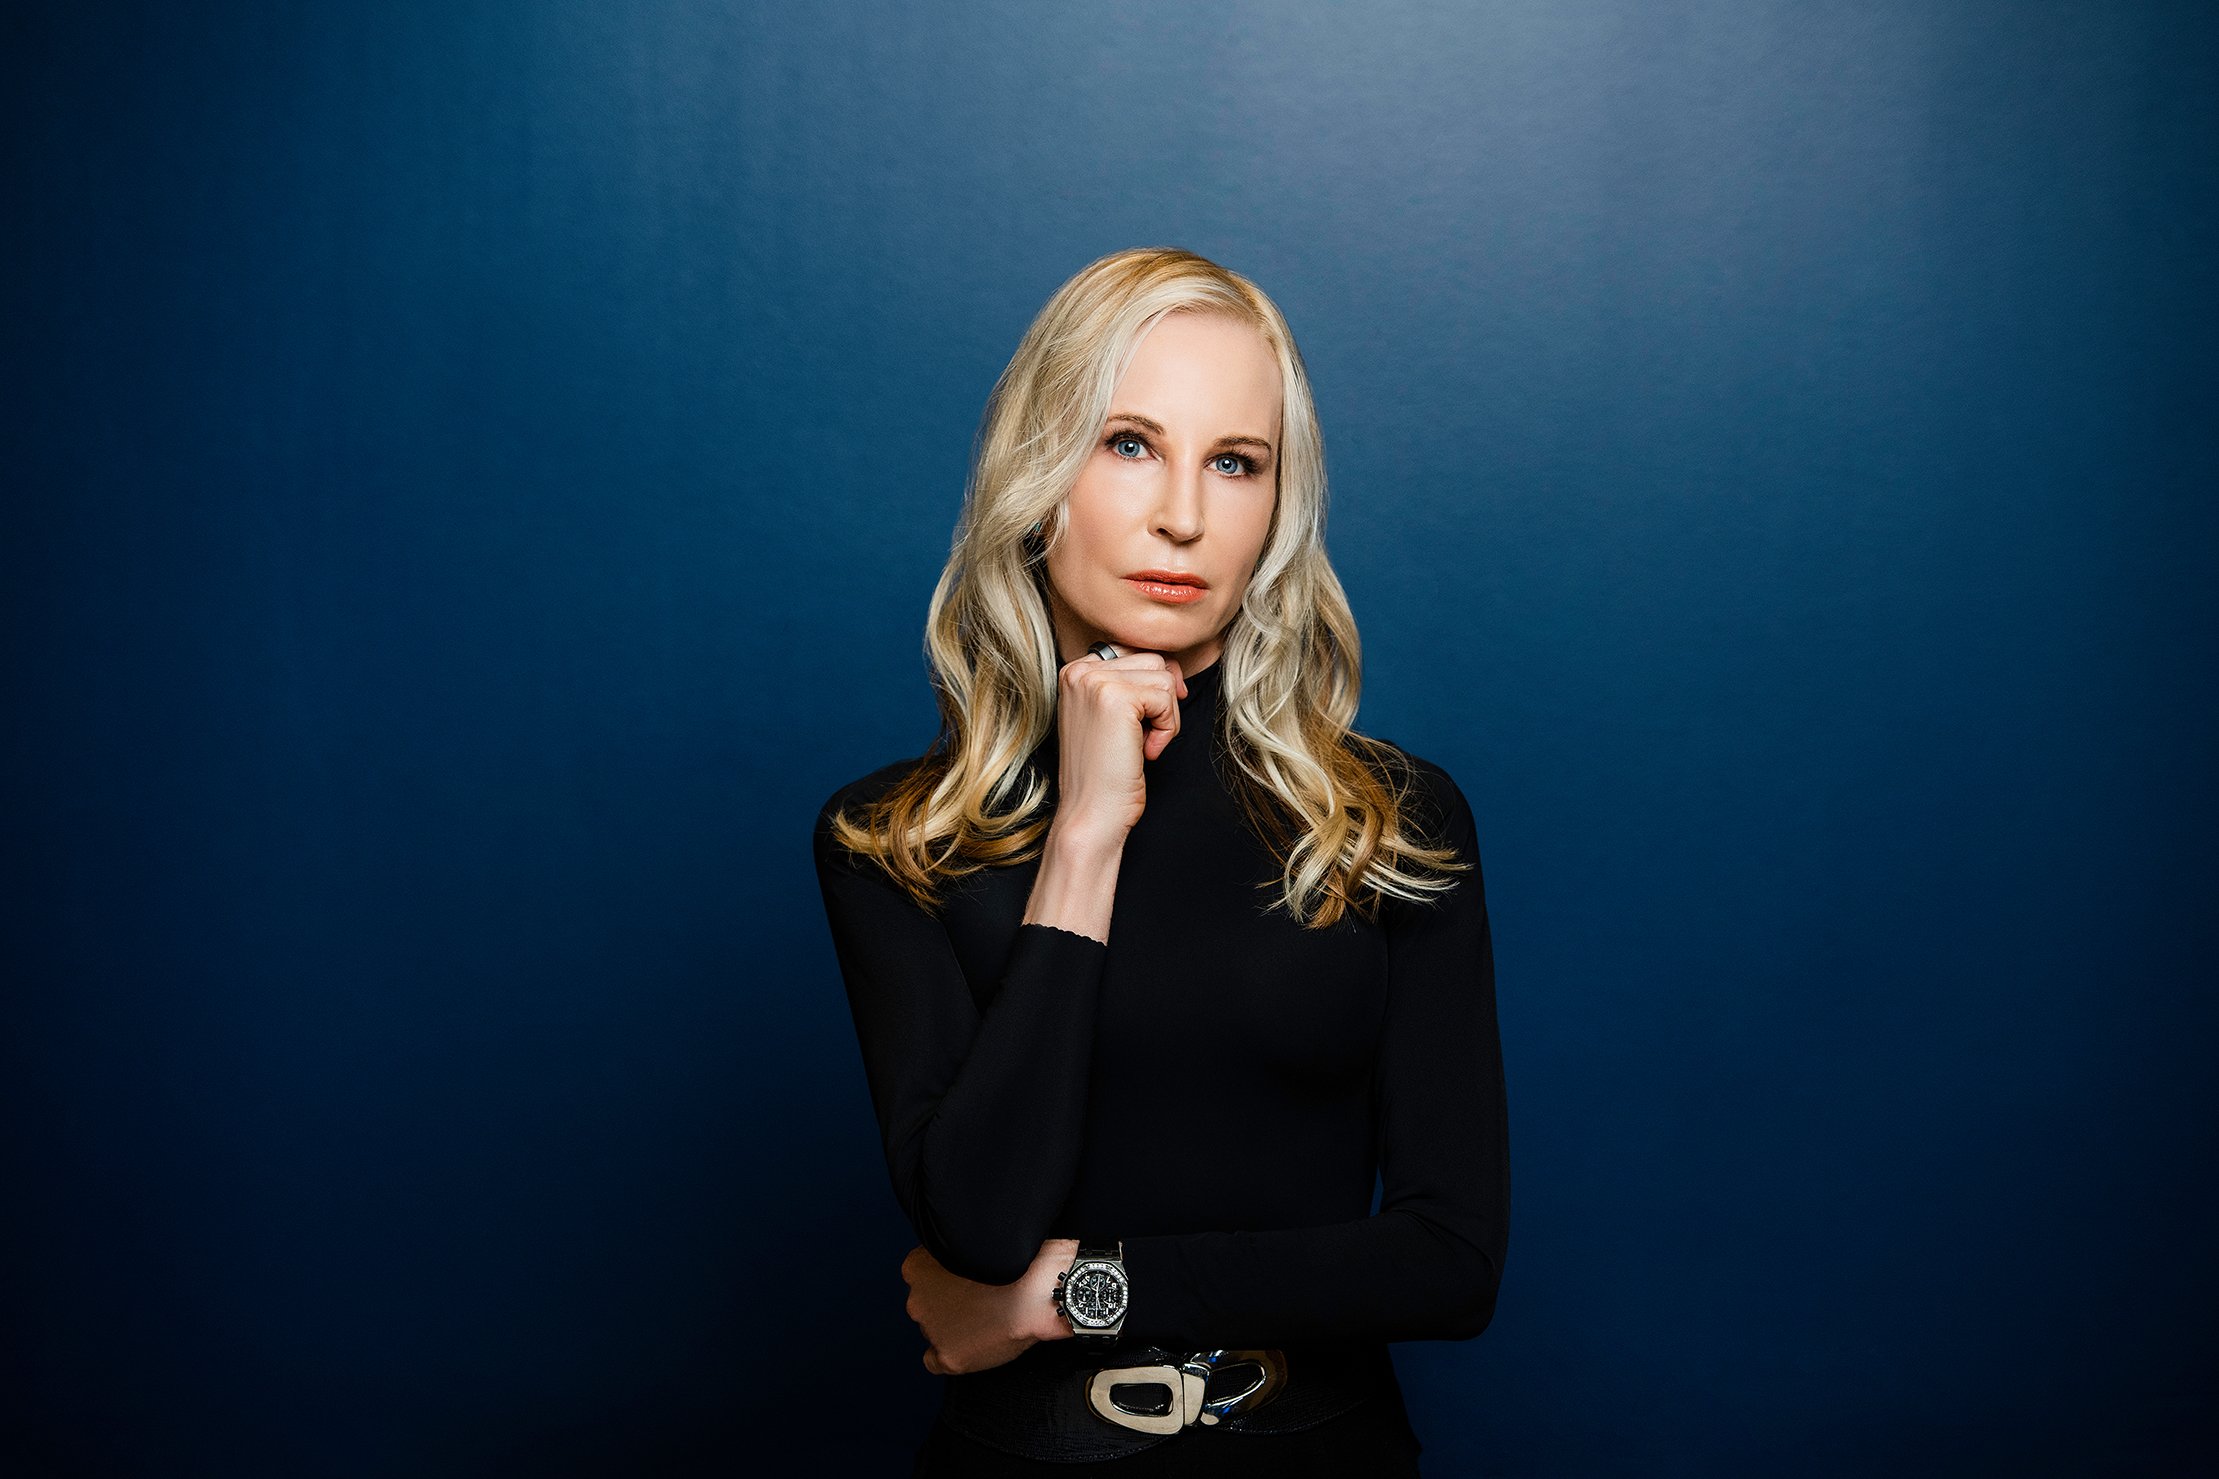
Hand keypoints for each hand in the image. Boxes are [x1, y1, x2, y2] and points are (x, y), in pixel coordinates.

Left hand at [902, 1239, 1080, 1375]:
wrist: (1036, 1291)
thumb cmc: (1011, 1262)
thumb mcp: (972, 1241)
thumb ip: (952, 1255)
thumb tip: (955, 1266)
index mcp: (916, 1268)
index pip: (919, 1277)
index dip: (944, 1278)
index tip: (963, 1279)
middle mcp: (916, 1301)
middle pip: (925, 1306)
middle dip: (947, 1303)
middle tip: (977, 1298)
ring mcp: (931, 1331)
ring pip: (933, 1331)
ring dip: (952, 1328)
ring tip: (985, 1319)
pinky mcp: (949, 1357)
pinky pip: (935, 1362)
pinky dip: (950, 1355)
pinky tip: (971, 1345)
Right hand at [1052, 650, 1187, 842]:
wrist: (1090, 813)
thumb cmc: (1105, 773)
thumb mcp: (1112, 717)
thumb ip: (1131, 683)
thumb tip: (1173, 666)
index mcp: (1073, 671)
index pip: (1135, 652)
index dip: (1153, 686)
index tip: (1145, 724)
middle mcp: (1079, 670)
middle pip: (1153, 660)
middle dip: (1161, 701)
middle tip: (1143, 738)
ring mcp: (1095, 681)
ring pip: (1163, 677)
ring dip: (1166, 716)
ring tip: (1143, 745)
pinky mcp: (1116, 697)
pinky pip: (1166, 698)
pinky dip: (1167, 729)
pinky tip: (1146, 752)